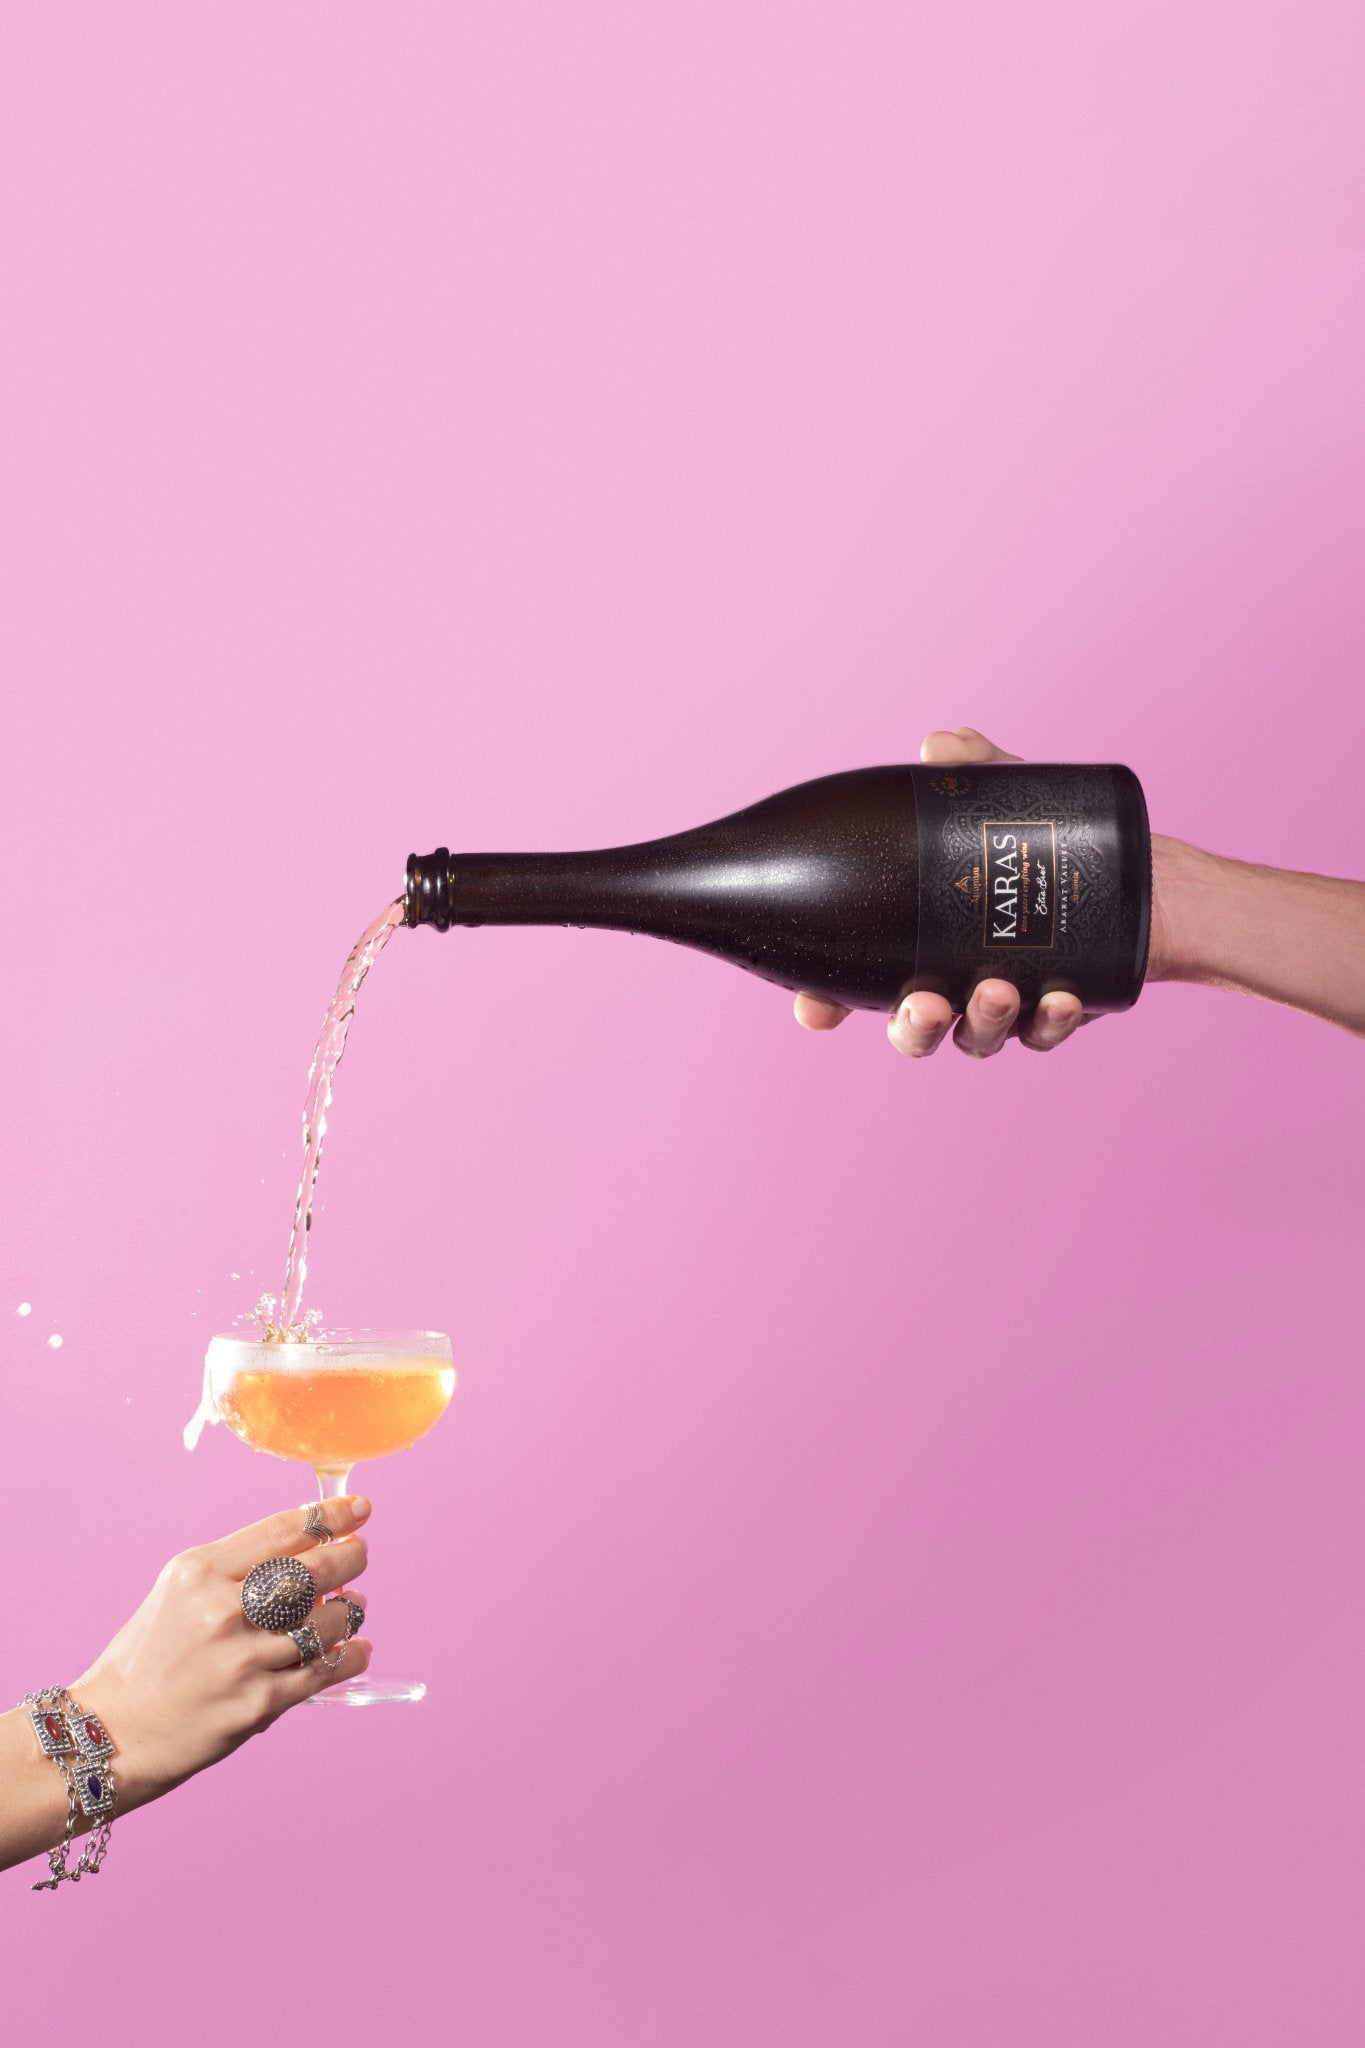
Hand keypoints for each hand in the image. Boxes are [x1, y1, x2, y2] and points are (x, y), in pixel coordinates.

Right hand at [73, 1496, 371, 1812]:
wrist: (116, 1730)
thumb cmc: (151, 1655)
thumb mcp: (180, 1591)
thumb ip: (238, 1568)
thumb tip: (311, 1550)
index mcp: (200, 1571)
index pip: (284, 1530)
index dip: (331, 1516)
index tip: (359, 1509)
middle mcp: (221, 1609)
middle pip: (312, 1571)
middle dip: (349, 1557)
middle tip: (360, 1553)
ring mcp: (241, 1658)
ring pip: (325, 1623)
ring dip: (351, 1611)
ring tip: (354, 1607)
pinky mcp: (257, 1703)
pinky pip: (322, 1672)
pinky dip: (350, 1656)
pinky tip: (358, 1648)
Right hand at [795, 727, 1093, 1059]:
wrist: (1131, 871)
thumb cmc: (1045, 838)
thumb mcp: (1005, 796)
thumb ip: (972, 767)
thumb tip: (939, 746)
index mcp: (918, 943)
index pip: (857, 986)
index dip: (827, 1004)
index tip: (815, 1009)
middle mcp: (953, 983)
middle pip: (914, 1028)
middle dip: (914, 1026)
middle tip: (926, 1005)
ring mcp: (1004, 1004)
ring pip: (976, 1038)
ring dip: (982, 1022)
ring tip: (998, 990)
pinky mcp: (1055, 1014)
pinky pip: (1046, 1033)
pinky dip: (1051, 1021)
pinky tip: (1062, 997)